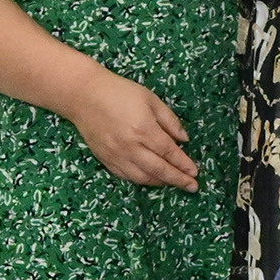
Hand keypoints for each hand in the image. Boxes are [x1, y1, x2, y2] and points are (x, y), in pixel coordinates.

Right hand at [62, 67, 199, 189]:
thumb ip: (170, 121)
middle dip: (177, 179)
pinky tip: (150, 179)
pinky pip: (125, 175)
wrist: (83, 95)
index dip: (184, 164)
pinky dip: (140, 180)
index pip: (169, 153)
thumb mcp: (151, 100)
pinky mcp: (104, 159)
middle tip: (192, 186)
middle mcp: (130, 146)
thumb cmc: (120, 93)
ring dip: (160, 182)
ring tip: (173, 182)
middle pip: (158, 169)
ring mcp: (116, 155)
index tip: (195, 173)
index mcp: (144, 130)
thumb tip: (184, 140)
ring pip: (142, 177)